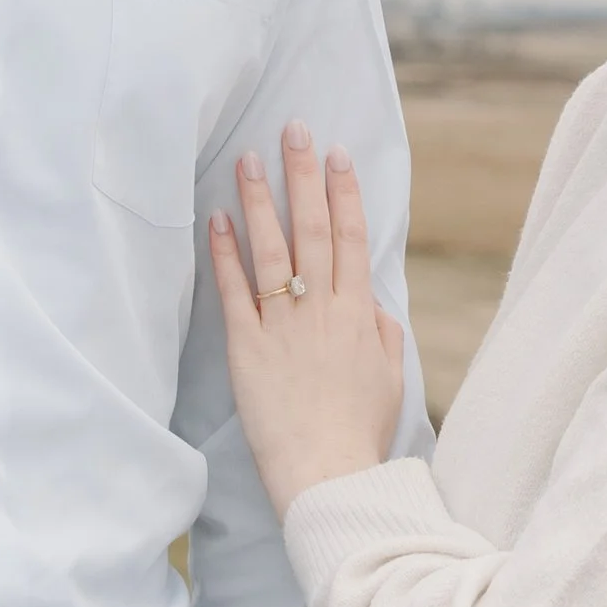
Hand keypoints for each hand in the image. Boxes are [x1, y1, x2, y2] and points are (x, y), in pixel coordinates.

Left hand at [209, 122, 405, 518]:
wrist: (328, 475)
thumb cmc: (360, 432)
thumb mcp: (389, 378)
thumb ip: (383, 332)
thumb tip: (374, 301)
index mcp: (359, 314)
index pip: (352, 239)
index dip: (345, 193)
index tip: (337, 155)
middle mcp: (322, 310)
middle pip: (314, 230)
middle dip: (303, 176)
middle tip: (293, 130)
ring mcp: (283, 326)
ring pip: (272, 250)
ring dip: (260, 201)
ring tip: (248, 159)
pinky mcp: (247, 349)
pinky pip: (235, 292)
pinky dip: (226, 254)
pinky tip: (217, 220)